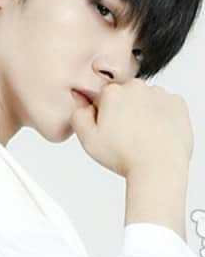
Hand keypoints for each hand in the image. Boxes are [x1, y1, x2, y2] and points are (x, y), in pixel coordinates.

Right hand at [69, 78, 193, 177]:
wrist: (159, 169)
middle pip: (123, 96)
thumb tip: (83, 101)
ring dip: (141, 112)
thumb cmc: (124, 156)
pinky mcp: (177, 104)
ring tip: (141, 136)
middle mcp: (135, 87)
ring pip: (144, 100)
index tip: (108, 130)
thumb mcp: (87, 138)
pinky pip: (164, 106)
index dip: (102, 116)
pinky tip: (155, 133)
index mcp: (112, 92)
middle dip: (122, 111)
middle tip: (123, 135)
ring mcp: (159, 94)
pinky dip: (160, 116)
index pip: (102, 98)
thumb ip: (78, 114)